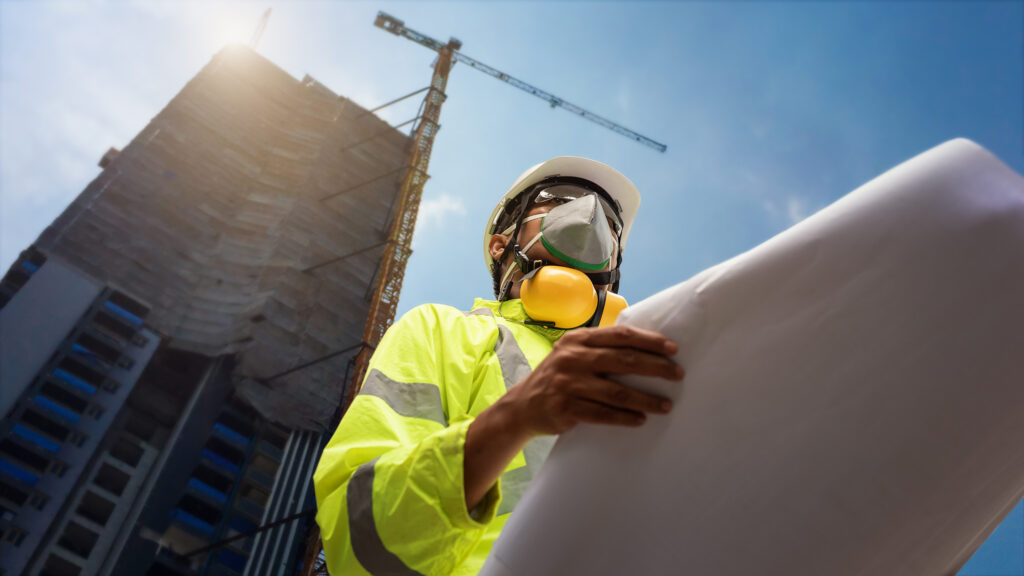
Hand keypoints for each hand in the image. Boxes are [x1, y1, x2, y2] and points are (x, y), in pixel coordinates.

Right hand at [497, 324, 683, 436]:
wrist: (523, 405)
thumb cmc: (559, 377)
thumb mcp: (572, 353)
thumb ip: (600, 348)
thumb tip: (645, 348)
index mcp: (578, 340)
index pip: (621, 336)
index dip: (649, 341)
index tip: (673, 349)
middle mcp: (572, 358)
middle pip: (624, 360)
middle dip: (656, 367)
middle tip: (678, 375)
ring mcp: (568, 384)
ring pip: (617, 392)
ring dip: (646, 399)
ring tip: (666, 405)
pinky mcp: (566, 408)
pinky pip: (603, 414)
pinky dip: (625, 418)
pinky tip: (641, 420)